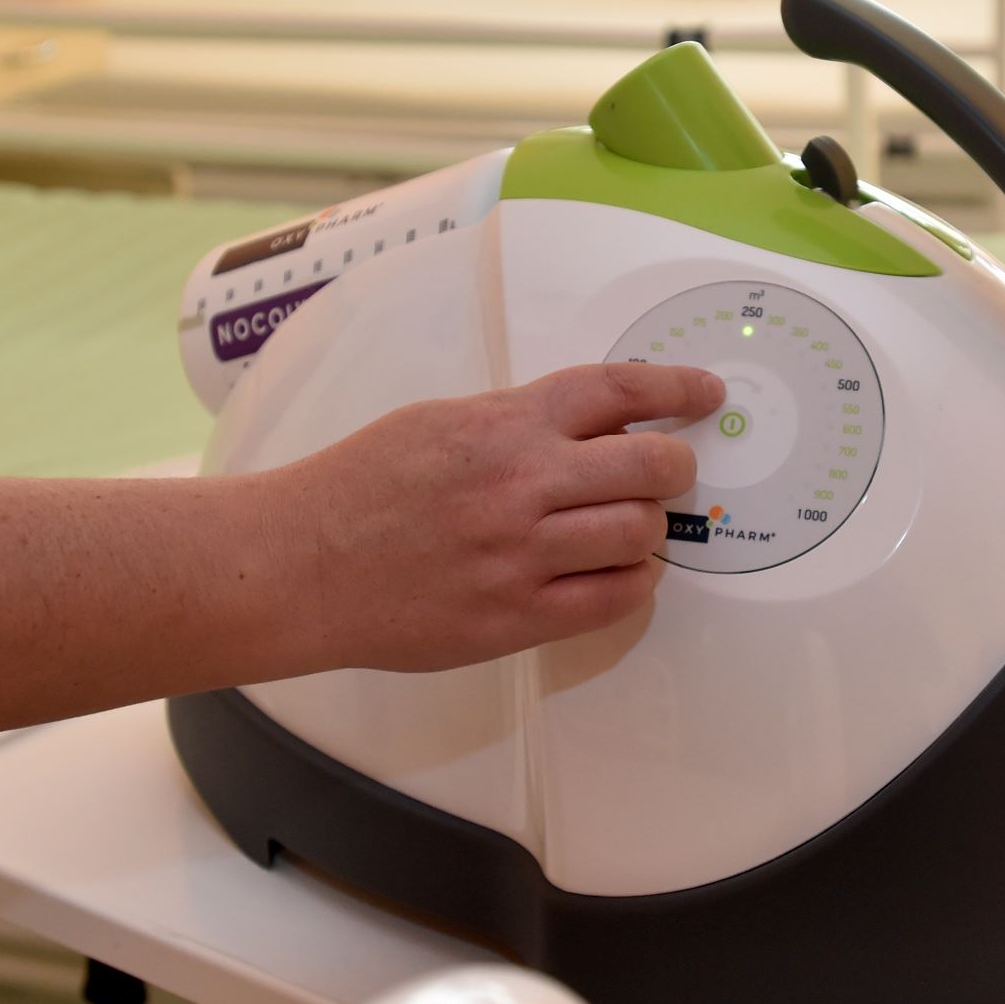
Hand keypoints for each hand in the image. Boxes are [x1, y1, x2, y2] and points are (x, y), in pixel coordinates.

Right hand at [276, 363, 723, 672]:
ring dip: (650, 532)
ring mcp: (522, 555)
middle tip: (668, 475)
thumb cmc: (360, 488)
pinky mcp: (516, 617)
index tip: (706, 392)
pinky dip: (633, 585)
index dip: (677, 386)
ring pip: (640, 535)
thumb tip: (592, 429)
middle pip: (651, 467)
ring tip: (630, 532)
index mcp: (503, 423)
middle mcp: (522, 483)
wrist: (299, 564)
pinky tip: (617, 575)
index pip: (617, 390)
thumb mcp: (439, 422)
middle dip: (674, 468)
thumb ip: (517, 422)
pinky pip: (613, 600)